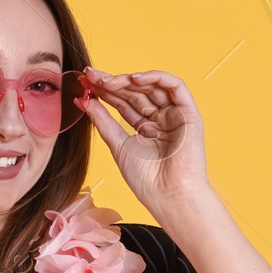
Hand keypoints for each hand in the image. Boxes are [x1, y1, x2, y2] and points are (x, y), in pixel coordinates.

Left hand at [77, 66, 213, 216]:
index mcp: (146, 127)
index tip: (85, 83)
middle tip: (91, 77)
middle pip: (135, 92)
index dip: (105, 91)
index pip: (123, 102)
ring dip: (129, 79)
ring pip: (152, 87)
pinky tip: (134, 79)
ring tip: (108, 80)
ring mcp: (175, 115)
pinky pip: (176, 87)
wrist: (169, 196)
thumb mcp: (117, 144)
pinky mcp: (189, 113)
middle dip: (112, 82)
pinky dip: (156, 78)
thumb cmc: (147, 179)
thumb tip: (82, 100)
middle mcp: (161, 118)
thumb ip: (102, 121)